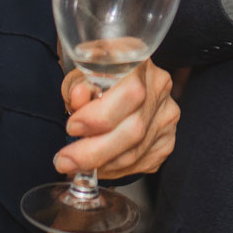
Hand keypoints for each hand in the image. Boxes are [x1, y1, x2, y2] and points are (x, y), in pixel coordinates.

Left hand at [53, 60, 179, 179]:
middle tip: (65, 160)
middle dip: (94, 151)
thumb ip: (76, 87)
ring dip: (102, 164)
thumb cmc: (95, 77)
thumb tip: (78, 98)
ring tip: (76, 165)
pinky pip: (142, 162)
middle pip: (134, 130)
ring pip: (136, 152)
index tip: (72, 127)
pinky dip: (115, 169)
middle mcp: (159, 88)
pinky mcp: (167, 138)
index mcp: (139, 63)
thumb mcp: (79, 74)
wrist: (119, 81)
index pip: (130, 93)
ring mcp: (166, 115)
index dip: (99, 116)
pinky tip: (99, 165)